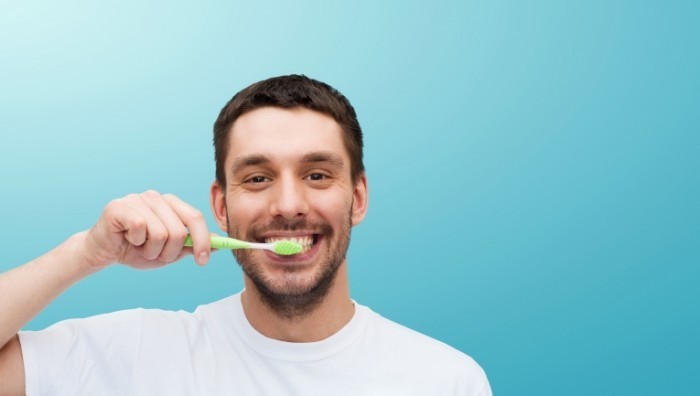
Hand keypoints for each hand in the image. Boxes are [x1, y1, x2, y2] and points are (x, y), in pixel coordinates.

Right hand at [81, 190, 210, 270]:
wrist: (103, 254)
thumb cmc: (136, 250)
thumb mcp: (169, 251)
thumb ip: (191, 245)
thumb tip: (220, 244)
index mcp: (170, 204)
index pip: (195, 217)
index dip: (203, 240)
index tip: (203, 261)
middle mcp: (155, 197)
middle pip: (179, 230)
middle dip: (170, 252)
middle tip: (156, 255)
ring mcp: (137, 199)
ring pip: (160, 233)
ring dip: (151, 250)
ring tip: (140, 248)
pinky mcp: (119, 207)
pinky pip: (140, 229)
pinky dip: (136, 243)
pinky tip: (127, 240)